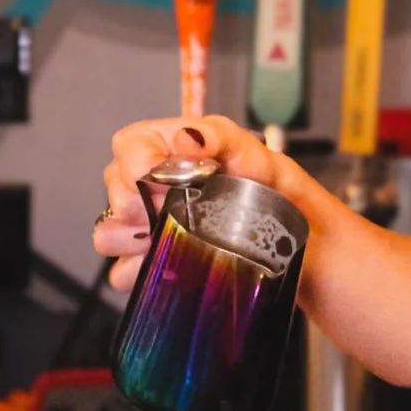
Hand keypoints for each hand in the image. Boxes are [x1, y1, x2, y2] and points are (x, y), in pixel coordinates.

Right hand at [93, 115, 280, 290]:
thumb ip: (221, 138)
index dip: (135, 161)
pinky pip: (125, 274)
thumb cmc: (280, 196)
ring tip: (170, 239)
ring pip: (109, 234)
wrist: (301, 247)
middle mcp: (156, 188)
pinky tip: (171, 268)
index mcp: (176, 152)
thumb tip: (185, 136)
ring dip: (133, 240)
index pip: (130, 144)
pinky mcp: (156, 267)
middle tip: (173, 212)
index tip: (155, 178)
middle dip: (137, 204)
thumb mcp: (260, 157)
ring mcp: (152, 229)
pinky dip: (140, 273)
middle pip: (116, 189)